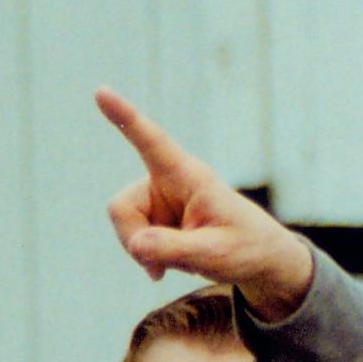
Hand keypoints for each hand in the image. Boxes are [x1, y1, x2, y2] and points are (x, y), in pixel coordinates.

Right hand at [94, 88, 314, 317]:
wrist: (260, 259)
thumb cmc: (246, 248)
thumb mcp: (215, 254)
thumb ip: (175, 249)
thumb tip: (136, 244)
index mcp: (189, 176)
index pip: (152, 142)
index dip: (124, 117)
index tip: (102, 91)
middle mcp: (168, 181)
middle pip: (122, 206)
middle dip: (132, 239)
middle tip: (158, 270)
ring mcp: (159, 199)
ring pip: (124, 224)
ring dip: (142, 251)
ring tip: (176, 263)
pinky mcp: (156, 216)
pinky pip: (132, 237)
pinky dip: (145, 255)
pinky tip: (166, 266)